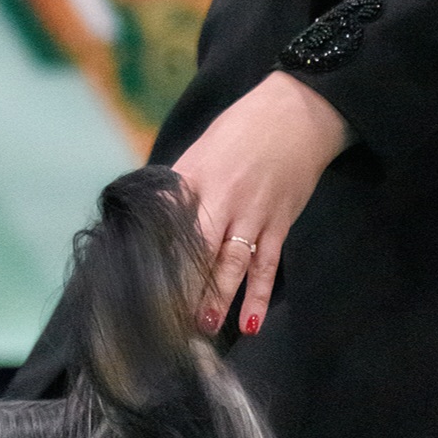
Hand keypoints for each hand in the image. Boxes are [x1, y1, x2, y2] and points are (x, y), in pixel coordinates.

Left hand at [173, 71, 351, 336]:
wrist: (296, 113)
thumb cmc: (238, 132)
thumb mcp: (198, 152)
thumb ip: (176, 190)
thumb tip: (149, 225)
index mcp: (194, 180)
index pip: (169, 225)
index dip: (157, 257)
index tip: (141, 288)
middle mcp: (223, 200)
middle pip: (199, 250)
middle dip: (185, 286)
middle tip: (169, 320)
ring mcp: (253, 214)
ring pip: (233, 263)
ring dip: (219, 297)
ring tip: (205, 325)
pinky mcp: (278, 224)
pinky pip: (268, 266)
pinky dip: (260, 295)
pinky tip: (251, 323)